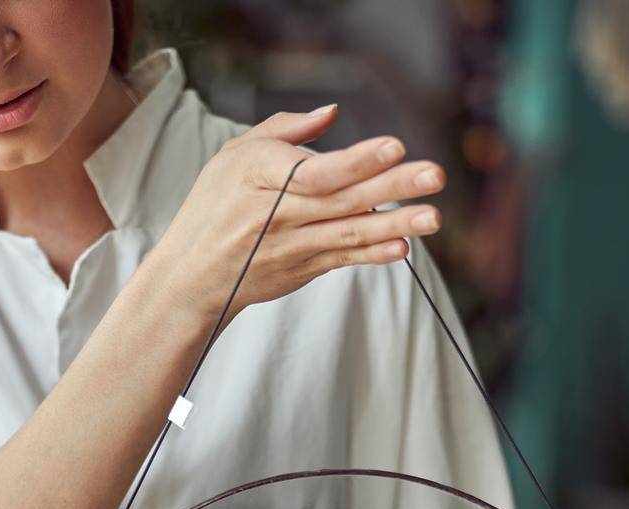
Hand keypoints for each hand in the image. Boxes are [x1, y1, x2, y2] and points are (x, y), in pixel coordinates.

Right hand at [153, 104, 444, 325]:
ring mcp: (291, 247)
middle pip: (342, 198)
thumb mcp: (234, 156)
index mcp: (258, 175)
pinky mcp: (302, 269)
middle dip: (392, 186)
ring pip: (349, 232)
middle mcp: (276, 214)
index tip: (395, 147)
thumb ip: (284, 130)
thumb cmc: (215, 206)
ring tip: (433, 215)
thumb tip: (332, 113)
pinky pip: (343, 259)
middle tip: (435, 175)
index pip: (315, 170)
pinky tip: (402, 246)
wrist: (193, 276)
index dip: (357, 160)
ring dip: (395, 224)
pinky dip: (373, 255)